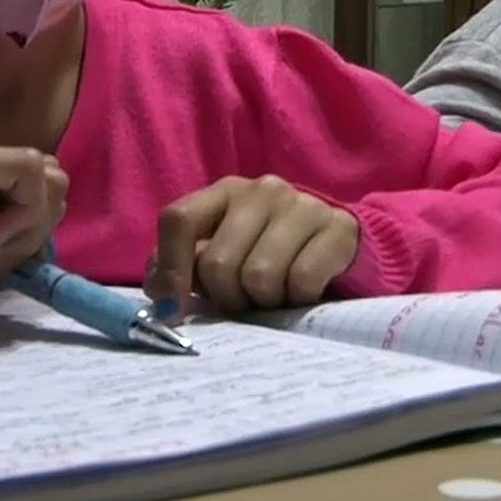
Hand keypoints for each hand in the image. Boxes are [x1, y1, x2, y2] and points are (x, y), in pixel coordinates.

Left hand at [145, 175, 359, 314]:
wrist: (341, 245)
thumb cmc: (270, 253)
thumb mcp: (224, 253)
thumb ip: (184, 267)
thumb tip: (159, 295)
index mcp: (225, 192)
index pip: (179, 219)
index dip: (170, 268)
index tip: (172, 309)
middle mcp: (262, 190)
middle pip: (218, 262)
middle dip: (228, 296)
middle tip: (245, 299)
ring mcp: (302, 206)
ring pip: (259, 276)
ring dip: (264, 301)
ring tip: (275, 294)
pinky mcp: (337, 229)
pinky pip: (301, 281)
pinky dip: (297, 298)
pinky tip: (303, 291)